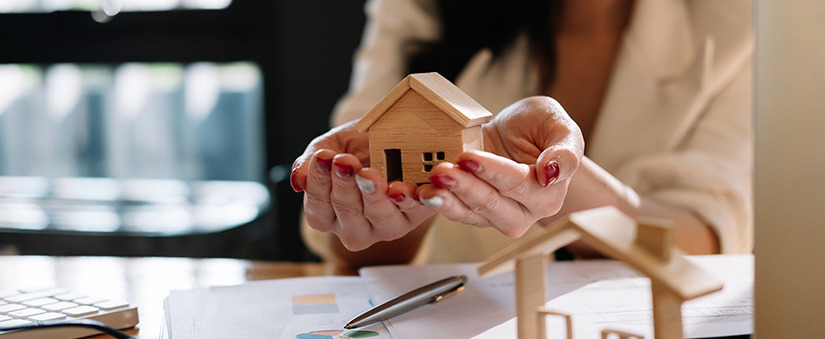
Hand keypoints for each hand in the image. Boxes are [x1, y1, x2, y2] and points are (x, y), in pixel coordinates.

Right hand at [291, 121, 436, 250]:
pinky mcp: (416, 215)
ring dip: (373, 196)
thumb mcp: (333, 145)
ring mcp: (387, 225)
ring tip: (368, 173)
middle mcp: (356, 227)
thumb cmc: (359, 145)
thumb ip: (311, 161)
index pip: (318, 210)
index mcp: (330, 216)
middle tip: (344, 161)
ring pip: (380, 218)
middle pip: (347, 216)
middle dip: (344, 187)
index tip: (323, 157)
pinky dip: (410, 199)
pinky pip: (414, 210)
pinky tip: (403, 187)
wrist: (398, 135)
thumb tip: (298, 179)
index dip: (319, 184)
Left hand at [416, 96, 583, 236]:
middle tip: (440, 170)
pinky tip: (418, 192)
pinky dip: (436, 203)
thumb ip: (565, 150)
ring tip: (425, 186)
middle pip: (491, 203)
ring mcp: (498, 217)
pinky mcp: (475, 214)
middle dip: (464, 187)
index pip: (518, 184)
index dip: (493, 171)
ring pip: (470, 212)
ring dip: (445, 200)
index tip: (469, 156)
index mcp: (548, 193)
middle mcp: (525, 212)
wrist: (520, 136)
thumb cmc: (541, 128)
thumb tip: (551, 172)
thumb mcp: (559, 126)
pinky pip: (455, 212)